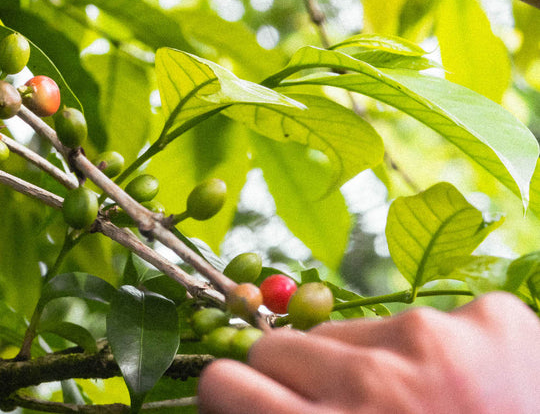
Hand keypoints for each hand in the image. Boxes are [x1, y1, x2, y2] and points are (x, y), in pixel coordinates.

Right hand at [197, 292, 539, 412]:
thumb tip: (241, 404)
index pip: (225, 383)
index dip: (238, 400)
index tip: (256, 409)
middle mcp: (375, 379)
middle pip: (277, 347)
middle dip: (299, 381)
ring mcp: (436, 336)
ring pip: (348, 329)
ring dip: (368, 364)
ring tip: (419, 408)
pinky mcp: (492, 314)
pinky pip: (426, 319)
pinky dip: (439, 354)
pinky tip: (474, 391)